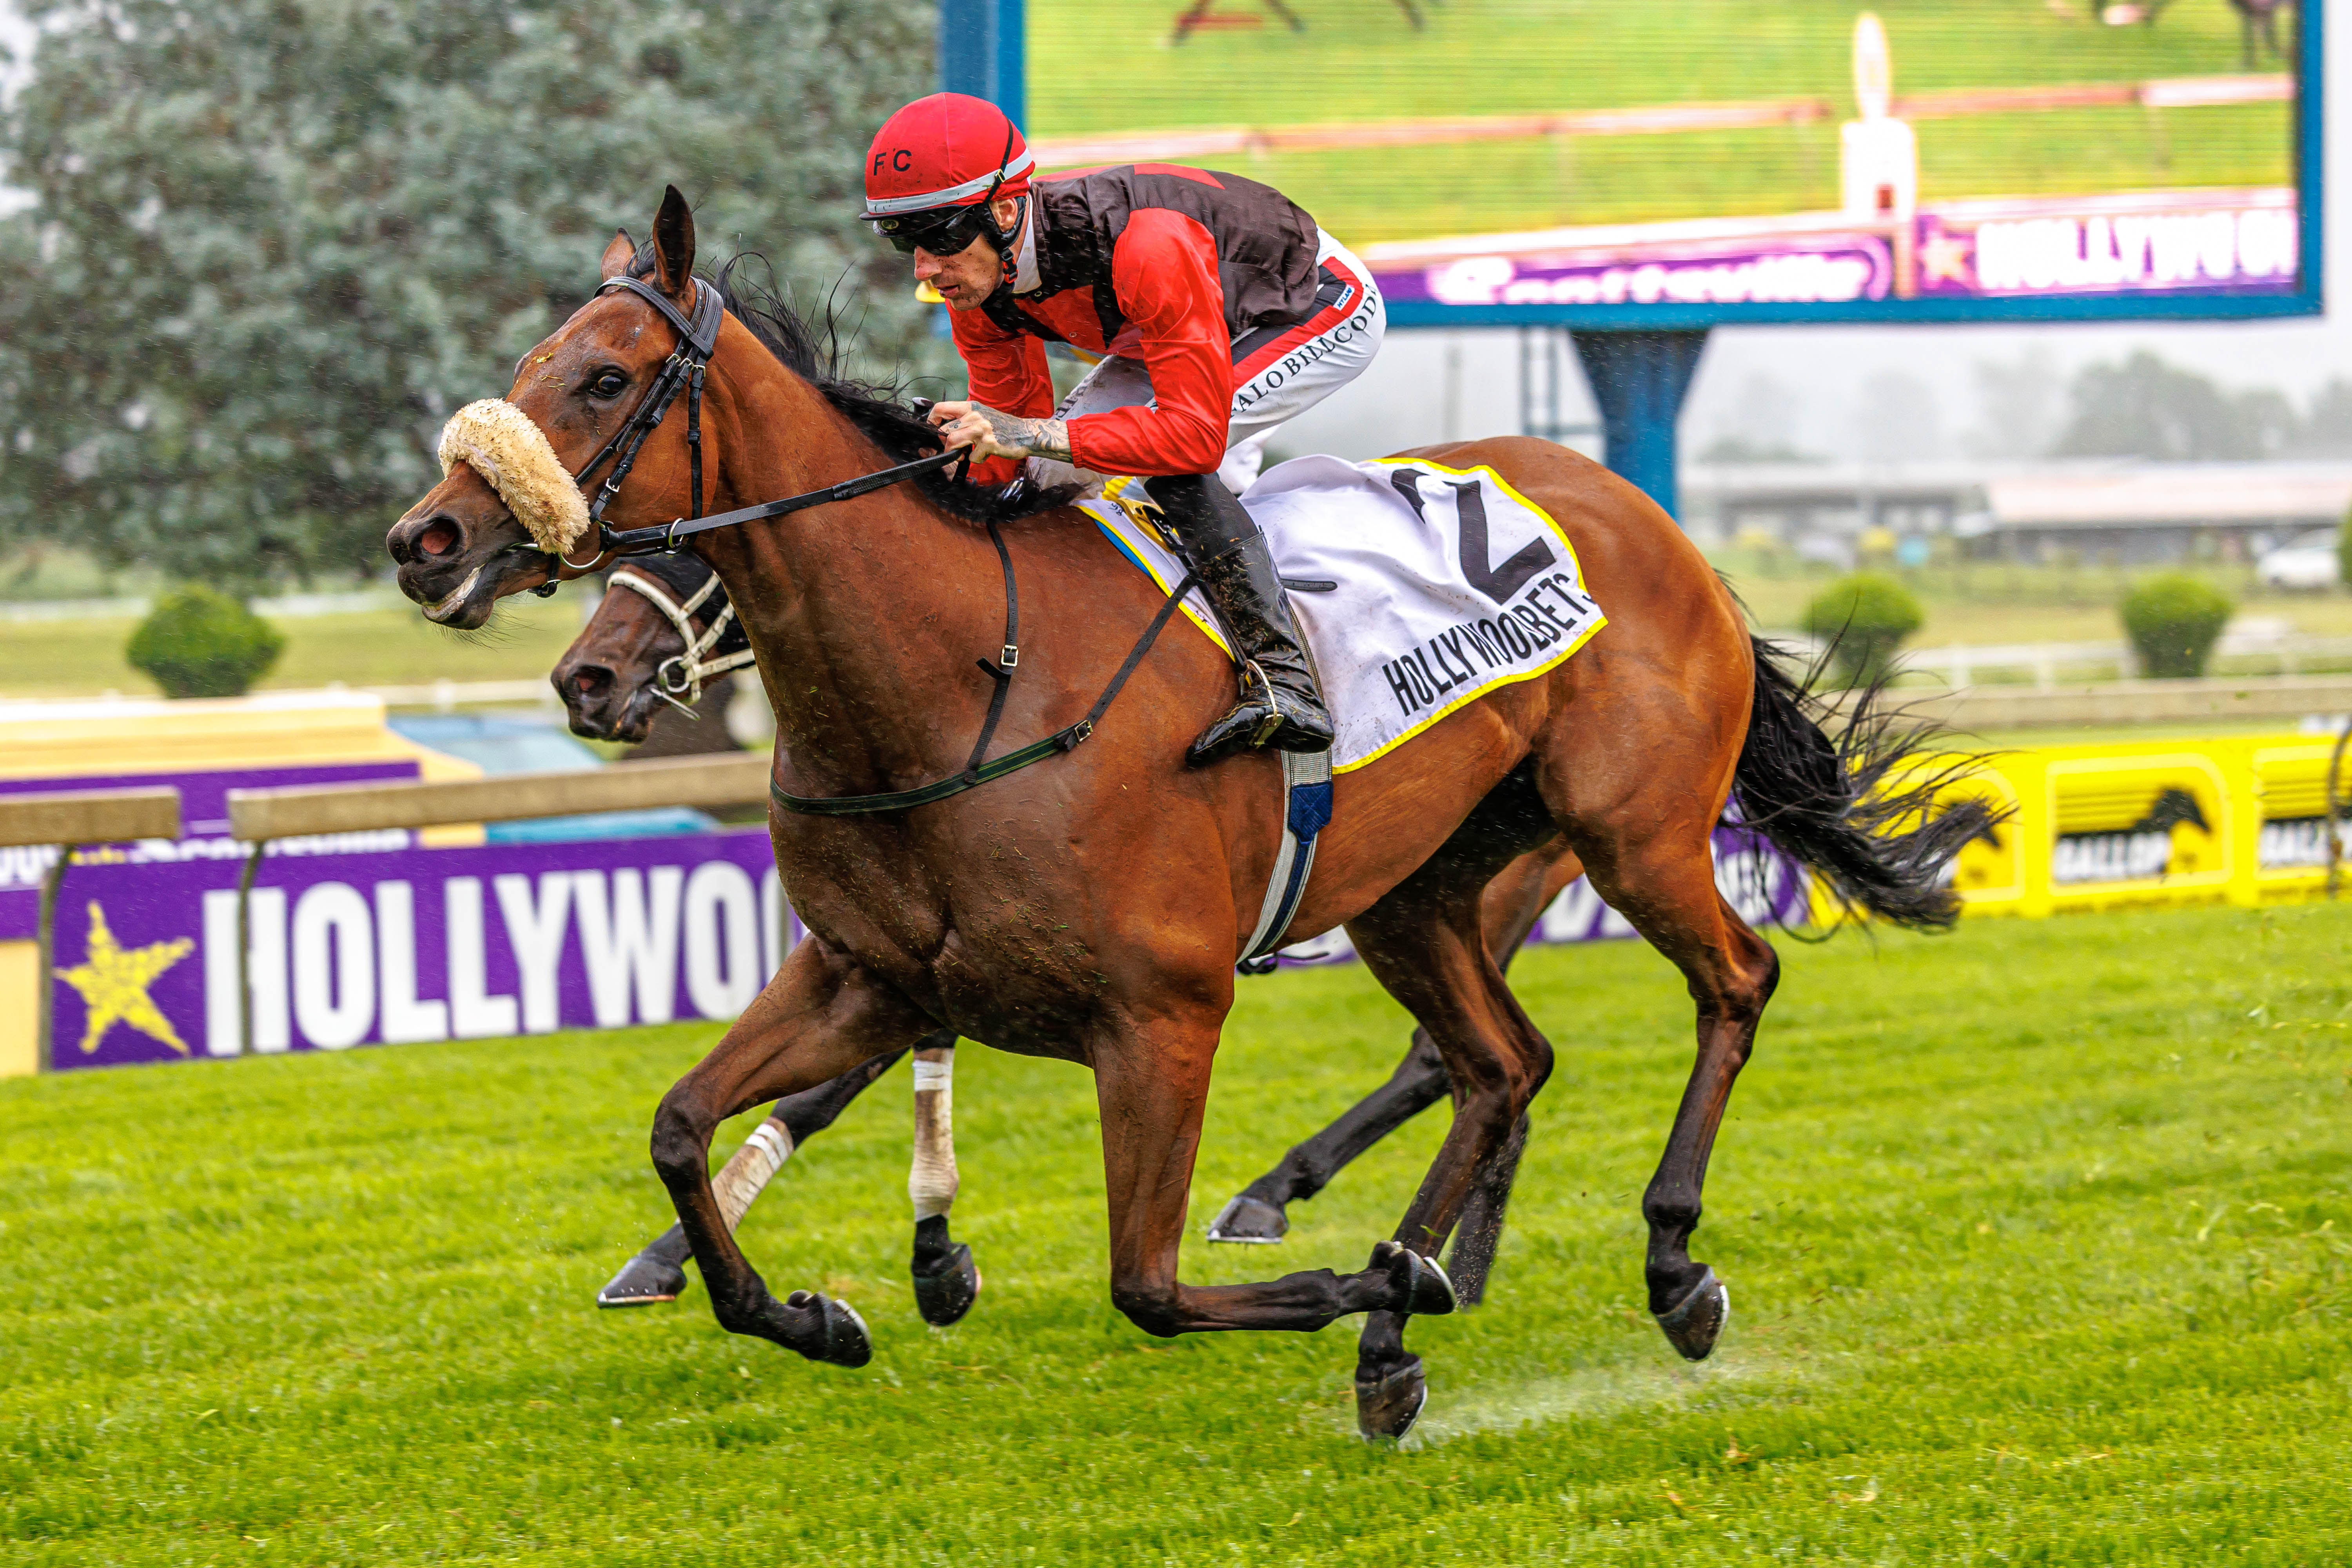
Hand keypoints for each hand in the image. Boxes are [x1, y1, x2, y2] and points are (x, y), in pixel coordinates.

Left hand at [927, 399, 1071, 463]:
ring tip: (964, 455)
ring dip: (955, 453)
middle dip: (944, 445)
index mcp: (970, 407)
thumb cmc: (1003, 427)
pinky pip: (972, 456)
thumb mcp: (982, 416)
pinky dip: (977, 459)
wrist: (1026, 433)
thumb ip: (965, 419)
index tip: (933, 431)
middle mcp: (974, 415)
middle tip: (953, 451)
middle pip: (944, 430)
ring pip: (952, 441)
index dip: (931, 421)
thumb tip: (944, 431)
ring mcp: (981, 428)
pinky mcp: (989, 443)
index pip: (940, 408)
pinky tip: (985, 454)